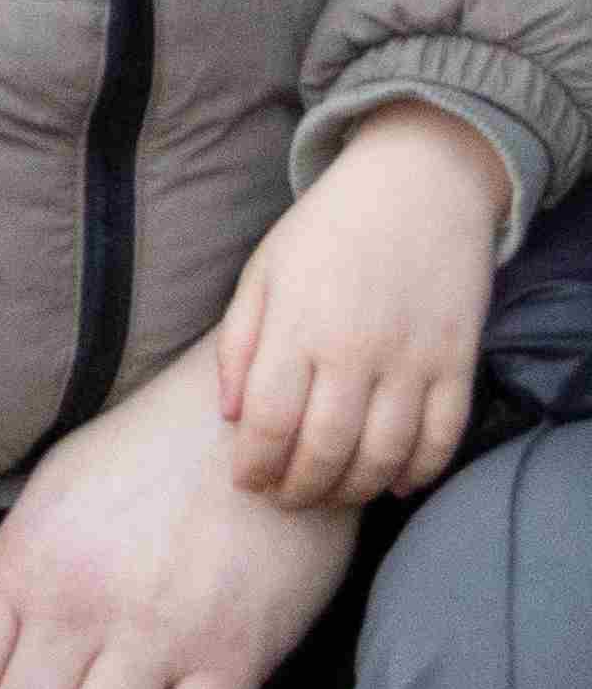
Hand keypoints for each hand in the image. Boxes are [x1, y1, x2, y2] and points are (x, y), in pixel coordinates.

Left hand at [215, 102, 506, 506]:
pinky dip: (420, 471)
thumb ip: (239, 344)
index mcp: (297, 327)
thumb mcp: (262, 273)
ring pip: (385, 454)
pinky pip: (443, 436)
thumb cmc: (324, 231)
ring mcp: (413, 360)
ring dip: (354, 488)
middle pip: (326, 450)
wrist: (415, 187)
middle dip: (300, 490)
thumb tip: (230, 416)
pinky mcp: (458, 362)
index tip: (246, 482)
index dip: (255, 465)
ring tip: (330, 495)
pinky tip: (394, 484)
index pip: (269, 422)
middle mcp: (355, 350)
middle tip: (285, 500)